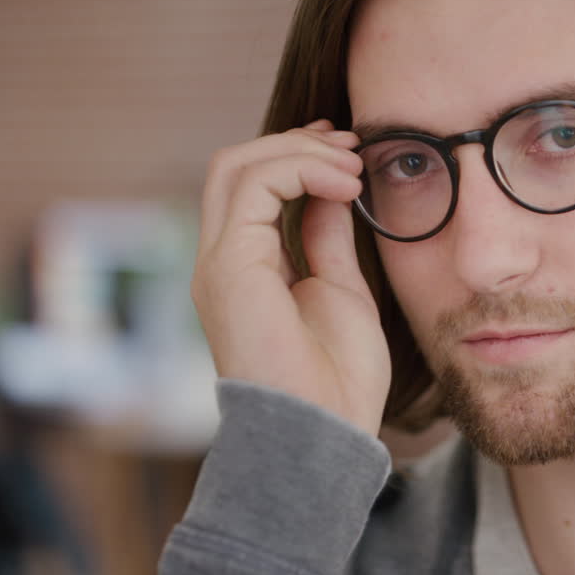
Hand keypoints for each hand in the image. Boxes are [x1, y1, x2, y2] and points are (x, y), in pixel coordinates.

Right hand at [192, 119, 389, 435]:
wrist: (325, 431)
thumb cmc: (337, 378)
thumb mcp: (340, 287)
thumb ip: (326, 237)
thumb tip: (333, 189)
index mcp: (246, 267)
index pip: (252, 186)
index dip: (298, 156)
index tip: (350, 149)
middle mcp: (223, 261)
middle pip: (235, 165)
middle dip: (296, 143)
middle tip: (351, 143)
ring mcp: (220, 263)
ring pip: (236, 166)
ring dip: (300, 152)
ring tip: (353, 164)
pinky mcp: (228, 268)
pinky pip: (252, 188)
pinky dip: (300, 170)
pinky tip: (343, 184)